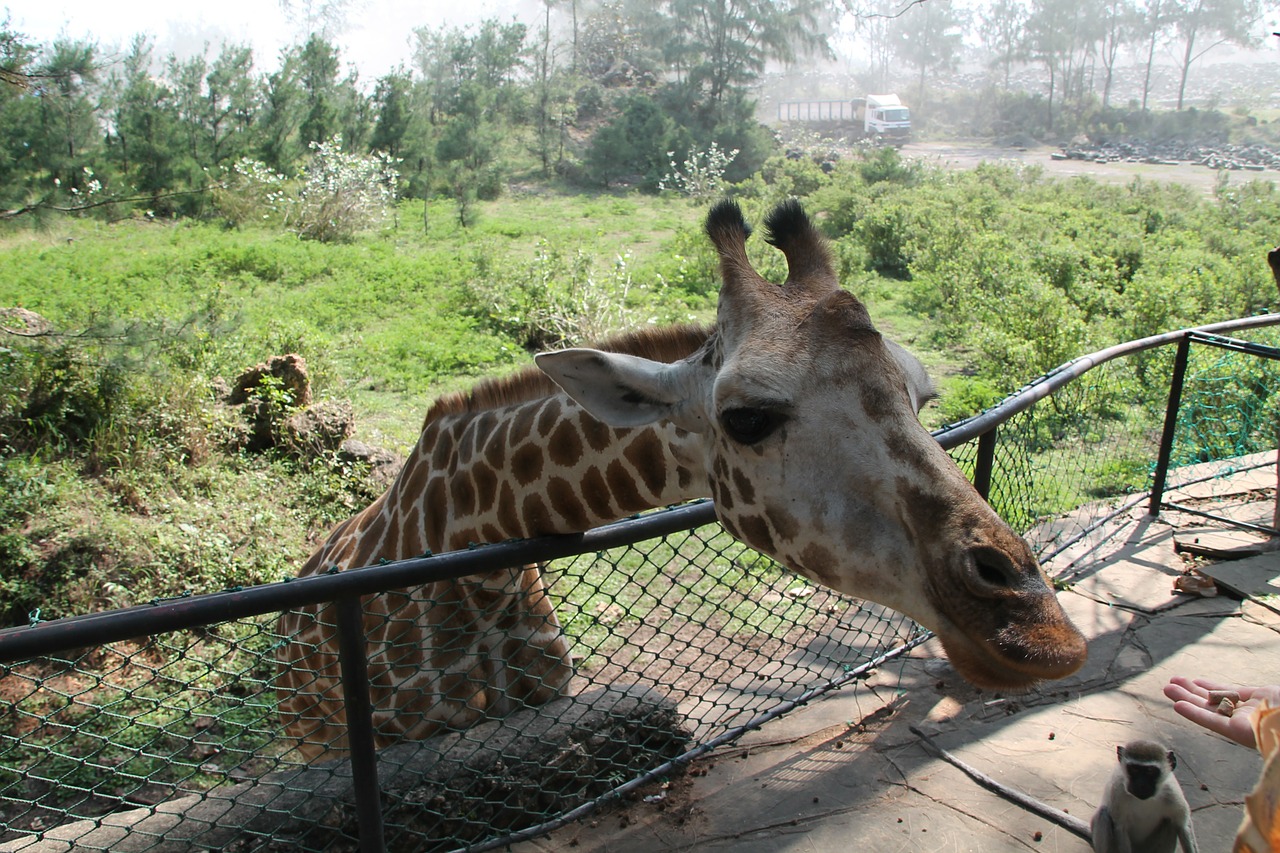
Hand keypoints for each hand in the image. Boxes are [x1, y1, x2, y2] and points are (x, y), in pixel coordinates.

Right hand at [1163, 676, 1279, 750]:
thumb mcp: (1266, 692)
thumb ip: (1248, 692)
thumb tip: (1232, 689)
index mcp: (1251, 704)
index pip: (1225, 693)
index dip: (1208, 686)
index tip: (1194, 680)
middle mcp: (1241, 714)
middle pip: (1211, 701)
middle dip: (1190, 692)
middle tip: (1171, 682)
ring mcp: (1237, 723)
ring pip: (1206, 710)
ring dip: (1185, 699)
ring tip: (1166, 688)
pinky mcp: (1234, 732)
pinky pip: (1210, 721)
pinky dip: (1193, 714)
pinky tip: (1177, 705)